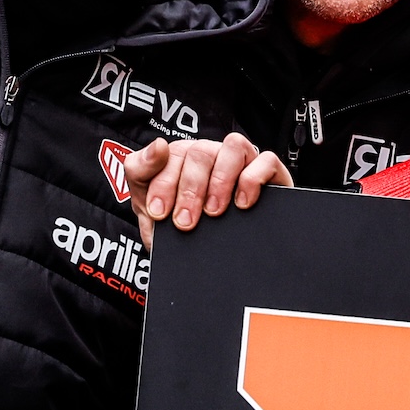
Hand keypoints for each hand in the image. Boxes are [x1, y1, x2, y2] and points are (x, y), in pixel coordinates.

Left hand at [121, 134, 287, 245]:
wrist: (219, 264)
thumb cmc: (188, 232)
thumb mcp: (152, 212)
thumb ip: (141, 176)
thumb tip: (157, 146)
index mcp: (181, 160)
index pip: (167, 153)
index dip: (162, 182)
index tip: (160, 211)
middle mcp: (211, 155)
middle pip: (199, 152)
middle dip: (190, 190)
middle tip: (186, 222)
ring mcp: (240, 160)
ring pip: (233, 145)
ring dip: (220, 180)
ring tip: (215, 211)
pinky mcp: (268, 171)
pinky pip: (265, 159)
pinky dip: (252, 179)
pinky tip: (242, 203)